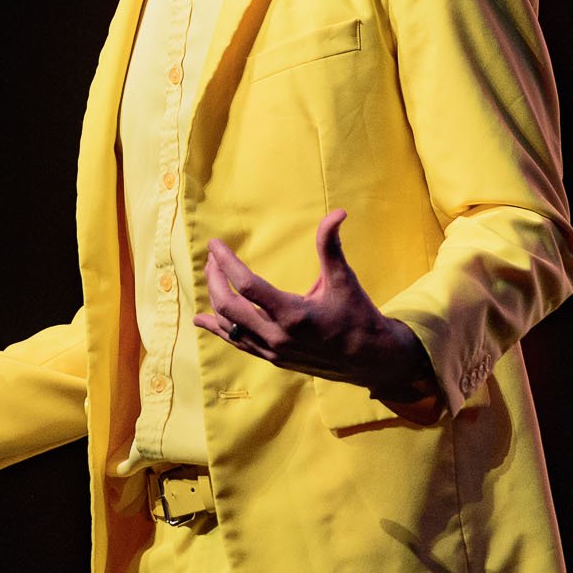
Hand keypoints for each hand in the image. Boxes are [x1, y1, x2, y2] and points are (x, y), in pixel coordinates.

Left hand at [195, 208, 436, 399]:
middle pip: (228, 306)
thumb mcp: (344, 280)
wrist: (371, 360)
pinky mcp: (273, 359)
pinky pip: (237, 342)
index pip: (246, 286)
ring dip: (214, 299)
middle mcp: (277, 336)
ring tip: (211, 275)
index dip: (226, 262)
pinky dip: (218, 328)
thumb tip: (337, 213)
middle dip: (214, 279)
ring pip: (228, 326)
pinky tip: (202, 319)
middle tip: (212, 258)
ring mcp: (273, 351)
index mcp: (293, 315)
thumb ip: (331, 246)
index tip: (214, 244)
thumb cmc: (358, 316)